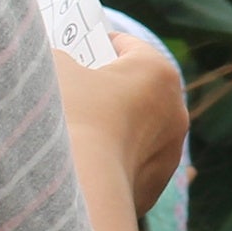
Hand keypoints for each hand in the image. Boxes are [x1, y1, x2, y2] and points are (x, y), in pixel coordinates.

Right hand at [56, 37, 189, 215]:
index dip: (100, 44)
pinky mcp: (156, 185)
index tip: (80, 50)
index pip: (128, 47)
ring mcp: (170, 151)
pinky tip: (86, 163)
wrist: (80, 185)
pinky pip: (131, 164)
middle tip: (76, 88)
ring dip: (114, 127)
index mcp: (157, 72)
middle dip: (108, 88)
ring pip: (138, 130)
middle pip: (138, 90)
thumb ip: (62, 59)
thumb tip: (63, 65)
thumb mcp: (57, 69)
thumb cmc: (71, 115)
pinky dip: (112, 162)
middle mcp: (174, 110)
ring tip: (78, 131)